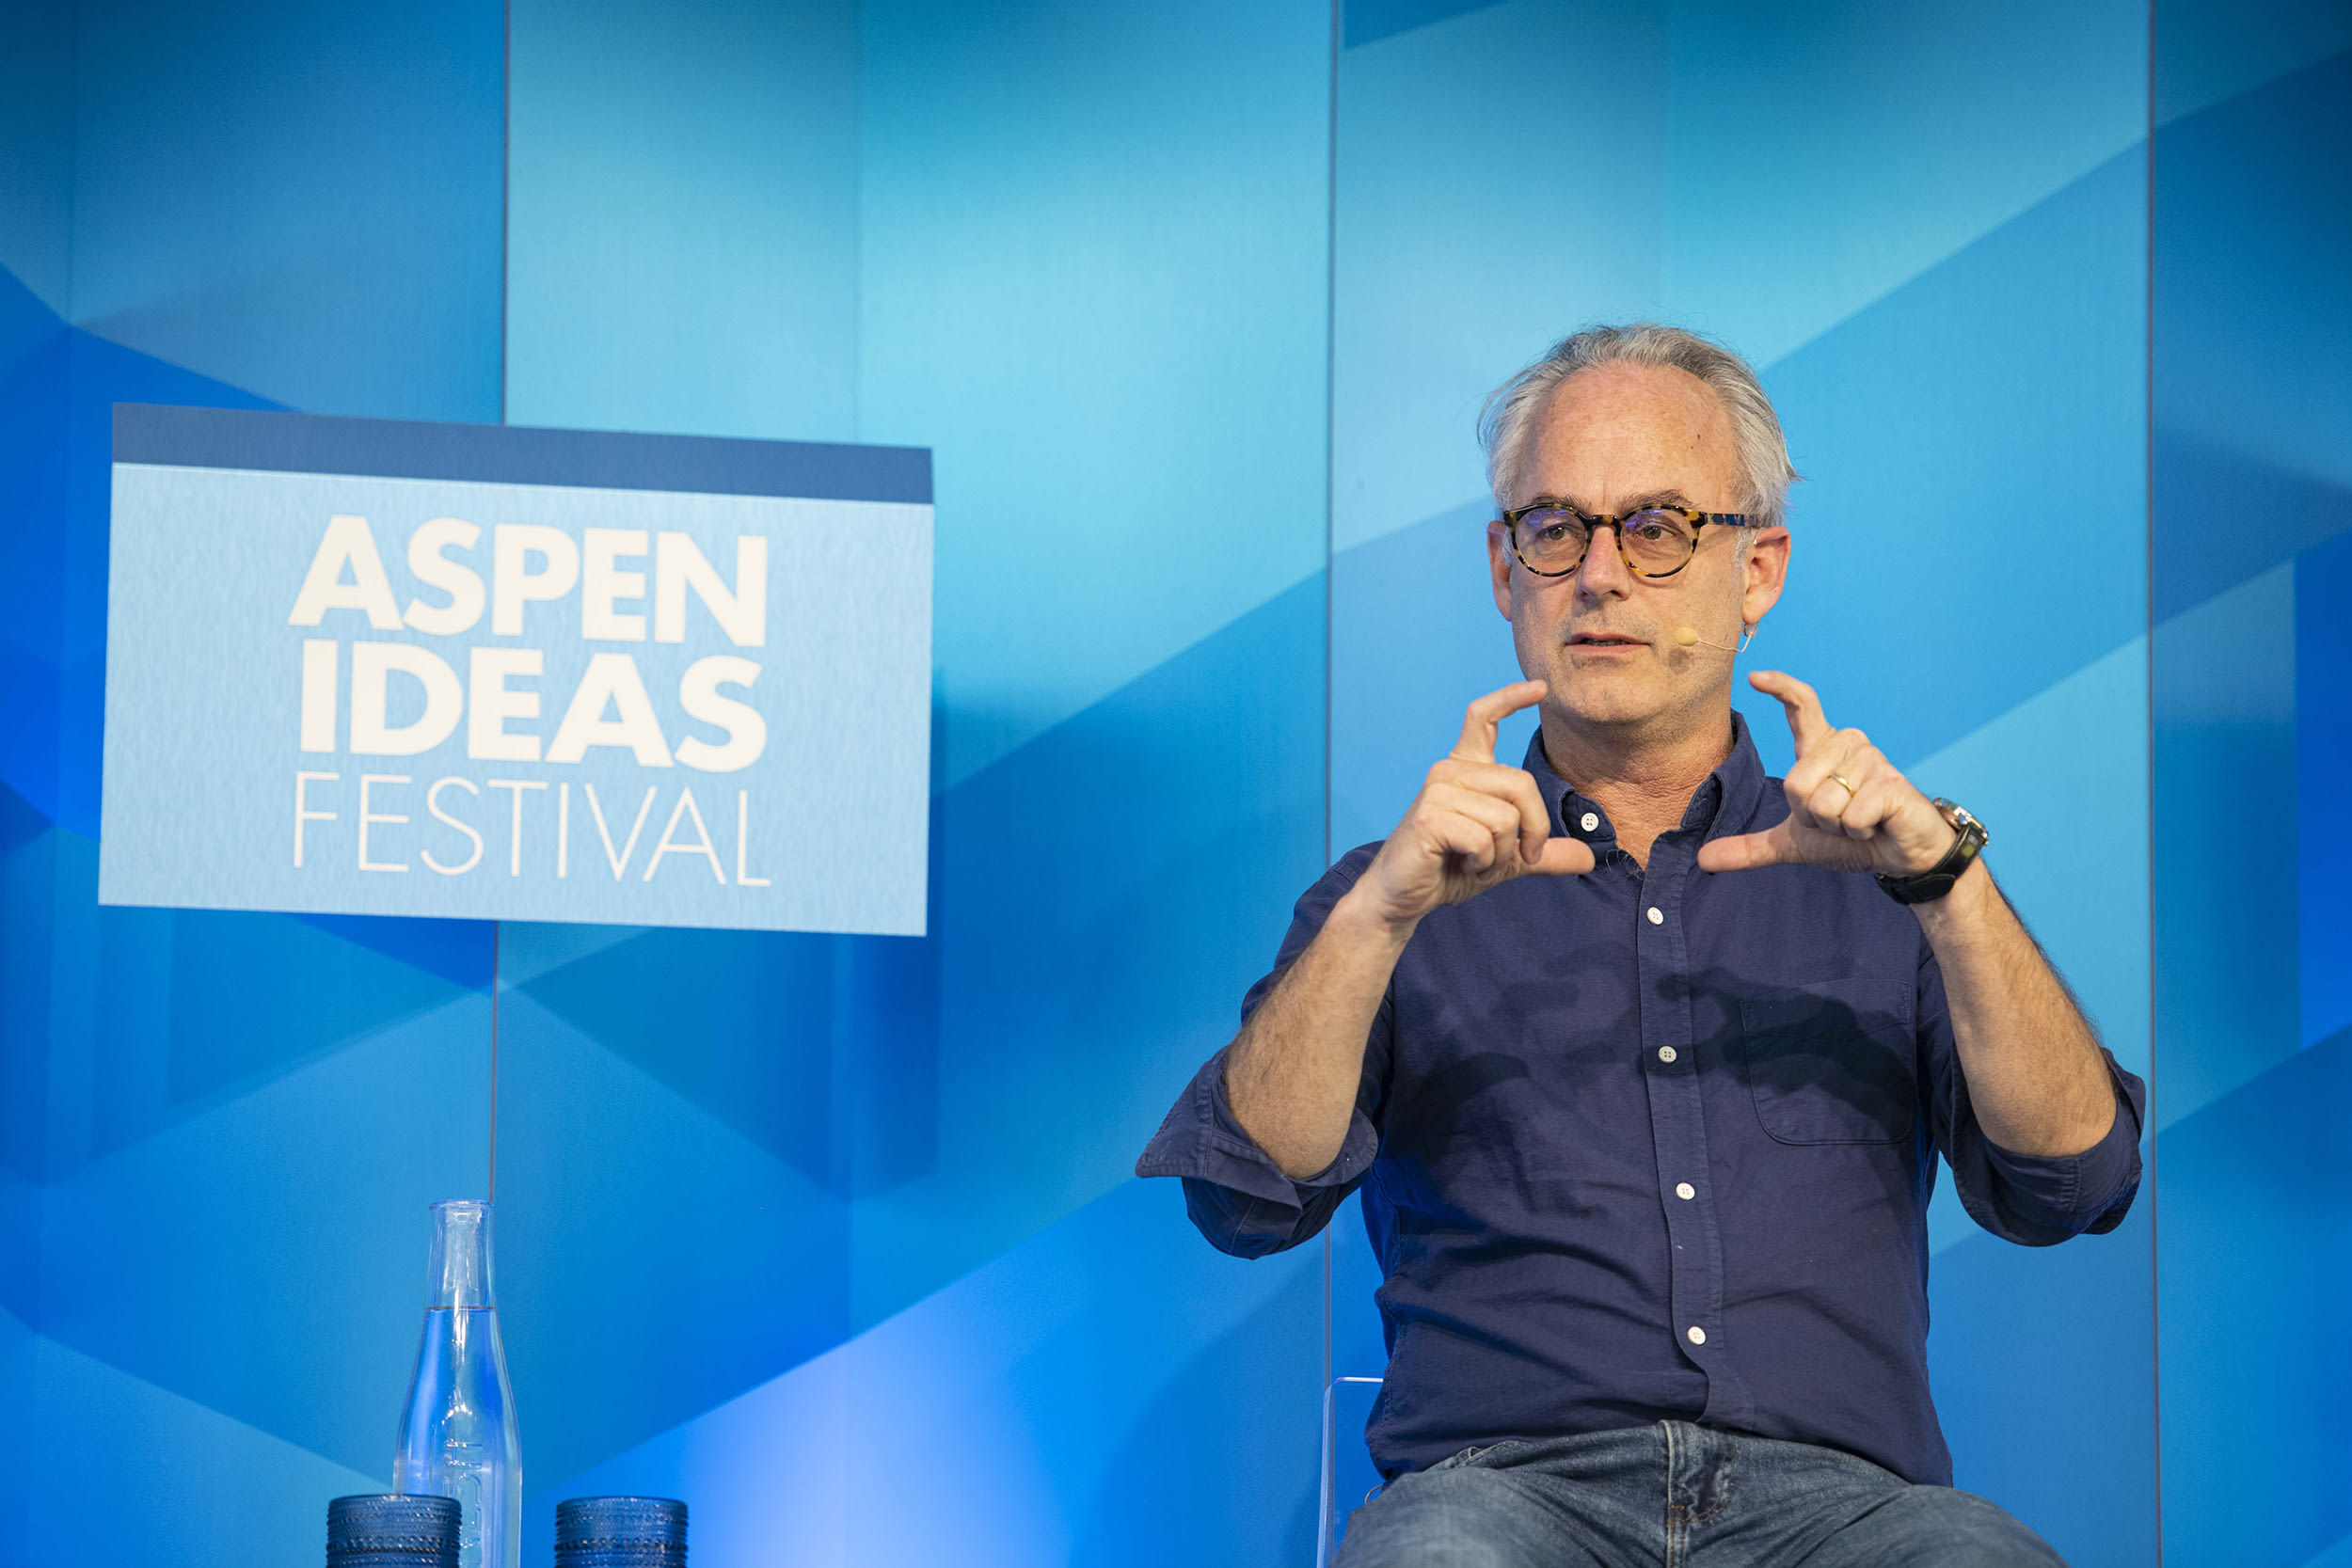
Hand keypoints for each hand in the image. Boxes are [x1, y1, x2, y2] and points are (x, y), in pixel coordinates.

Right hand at [1355, 681, 1595, 929]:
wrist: (1403, 896)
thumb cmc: (1449, 870)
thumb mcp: (1505, 858)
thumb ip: (1543, 852)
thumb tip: (1590, 857)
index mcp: (1465, 770)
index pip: (1483, 718)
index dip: (1511, 697)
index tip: (1541, 687)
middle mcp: (1449, 771)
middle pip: (1521, 784)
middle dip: (1534, 829)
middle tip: (1520, 857)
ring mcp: (1437, 791)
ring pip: (1505, 817)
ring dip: (1501, 854)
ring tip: (1477, 863)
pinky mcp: (1429, 817)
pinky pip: (1484, 838)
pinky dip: (1484, 863)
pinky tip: (1463, 866)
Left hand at [1696, 671, 1959, 876]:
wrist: (1901, 857)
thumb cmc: (1852, 838)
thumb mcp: (1794, 843)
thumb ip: (1750, 848)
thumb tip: (1703, 860)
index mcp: (1822, 749)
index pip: (1802, 706)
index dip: (1780, 688)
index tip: (1754, 676)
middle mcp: (1847, 743)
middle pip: (1795, 785)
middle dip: (1811, 817)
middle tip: (1839, 820)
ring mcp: (1871, 759)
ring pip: (1822, 803)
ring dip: (1836, 827)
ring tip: (1860, 821)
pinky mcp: (1890, 783)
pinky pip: (1849, 817)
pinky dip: (1856, 832)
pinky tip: (1875, 825)